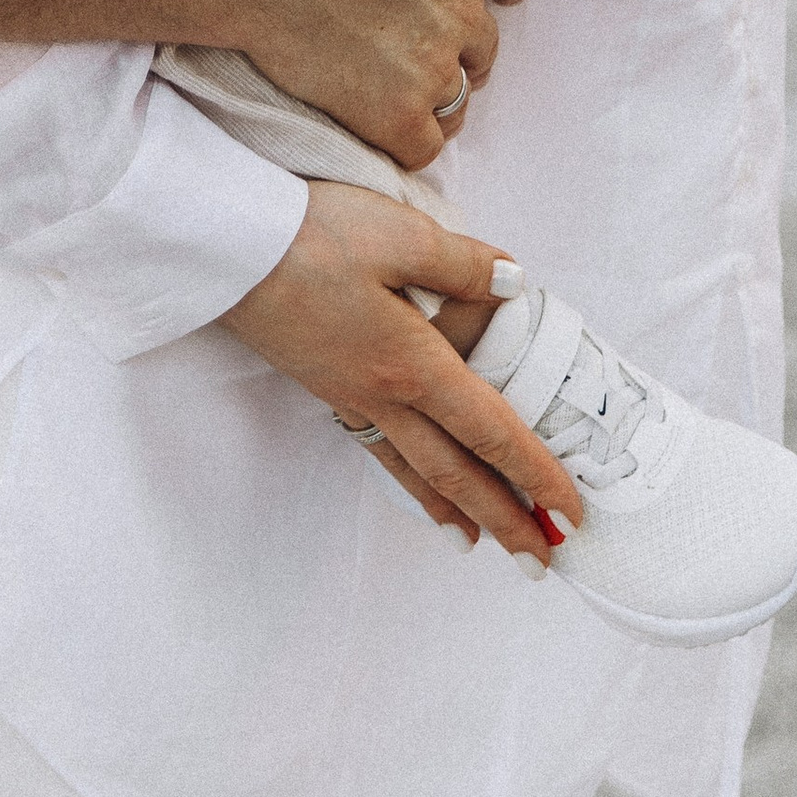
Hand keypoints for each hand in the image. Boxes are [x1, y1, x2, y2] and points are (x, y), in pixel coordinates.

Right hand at [222, 182, 578, 557]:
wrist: (225, 247)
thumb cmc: (312, 235)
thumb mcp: (400, 233)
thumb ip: (463, 264)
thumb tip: (516, 286)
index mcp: (414, 363)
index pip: (491, 430)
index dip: (535, 473)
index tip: (571, 513)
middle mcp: (385, 394)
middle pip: (456, 471)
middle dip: (504, 518)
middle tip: (540, 563)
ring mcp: (349, 395)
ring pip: (414, 469)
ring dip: (453, 510)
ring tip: (478, 545)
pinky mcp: (323, 383)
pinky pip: (378, 449)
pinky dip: (405, 479)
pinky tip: (409, 477)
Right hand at [240, 0, 526, 170]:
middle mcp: (460, 13)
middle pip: (485, 43)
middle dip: (460, 40)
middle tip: (415, 34)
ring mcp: (428, 69)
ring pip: (459, 97)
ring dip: (436, 90)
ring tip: (397, 81)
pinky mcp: (391, 114)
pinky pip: (424, 145)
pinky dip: (409, 137)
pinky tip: (383, 120)